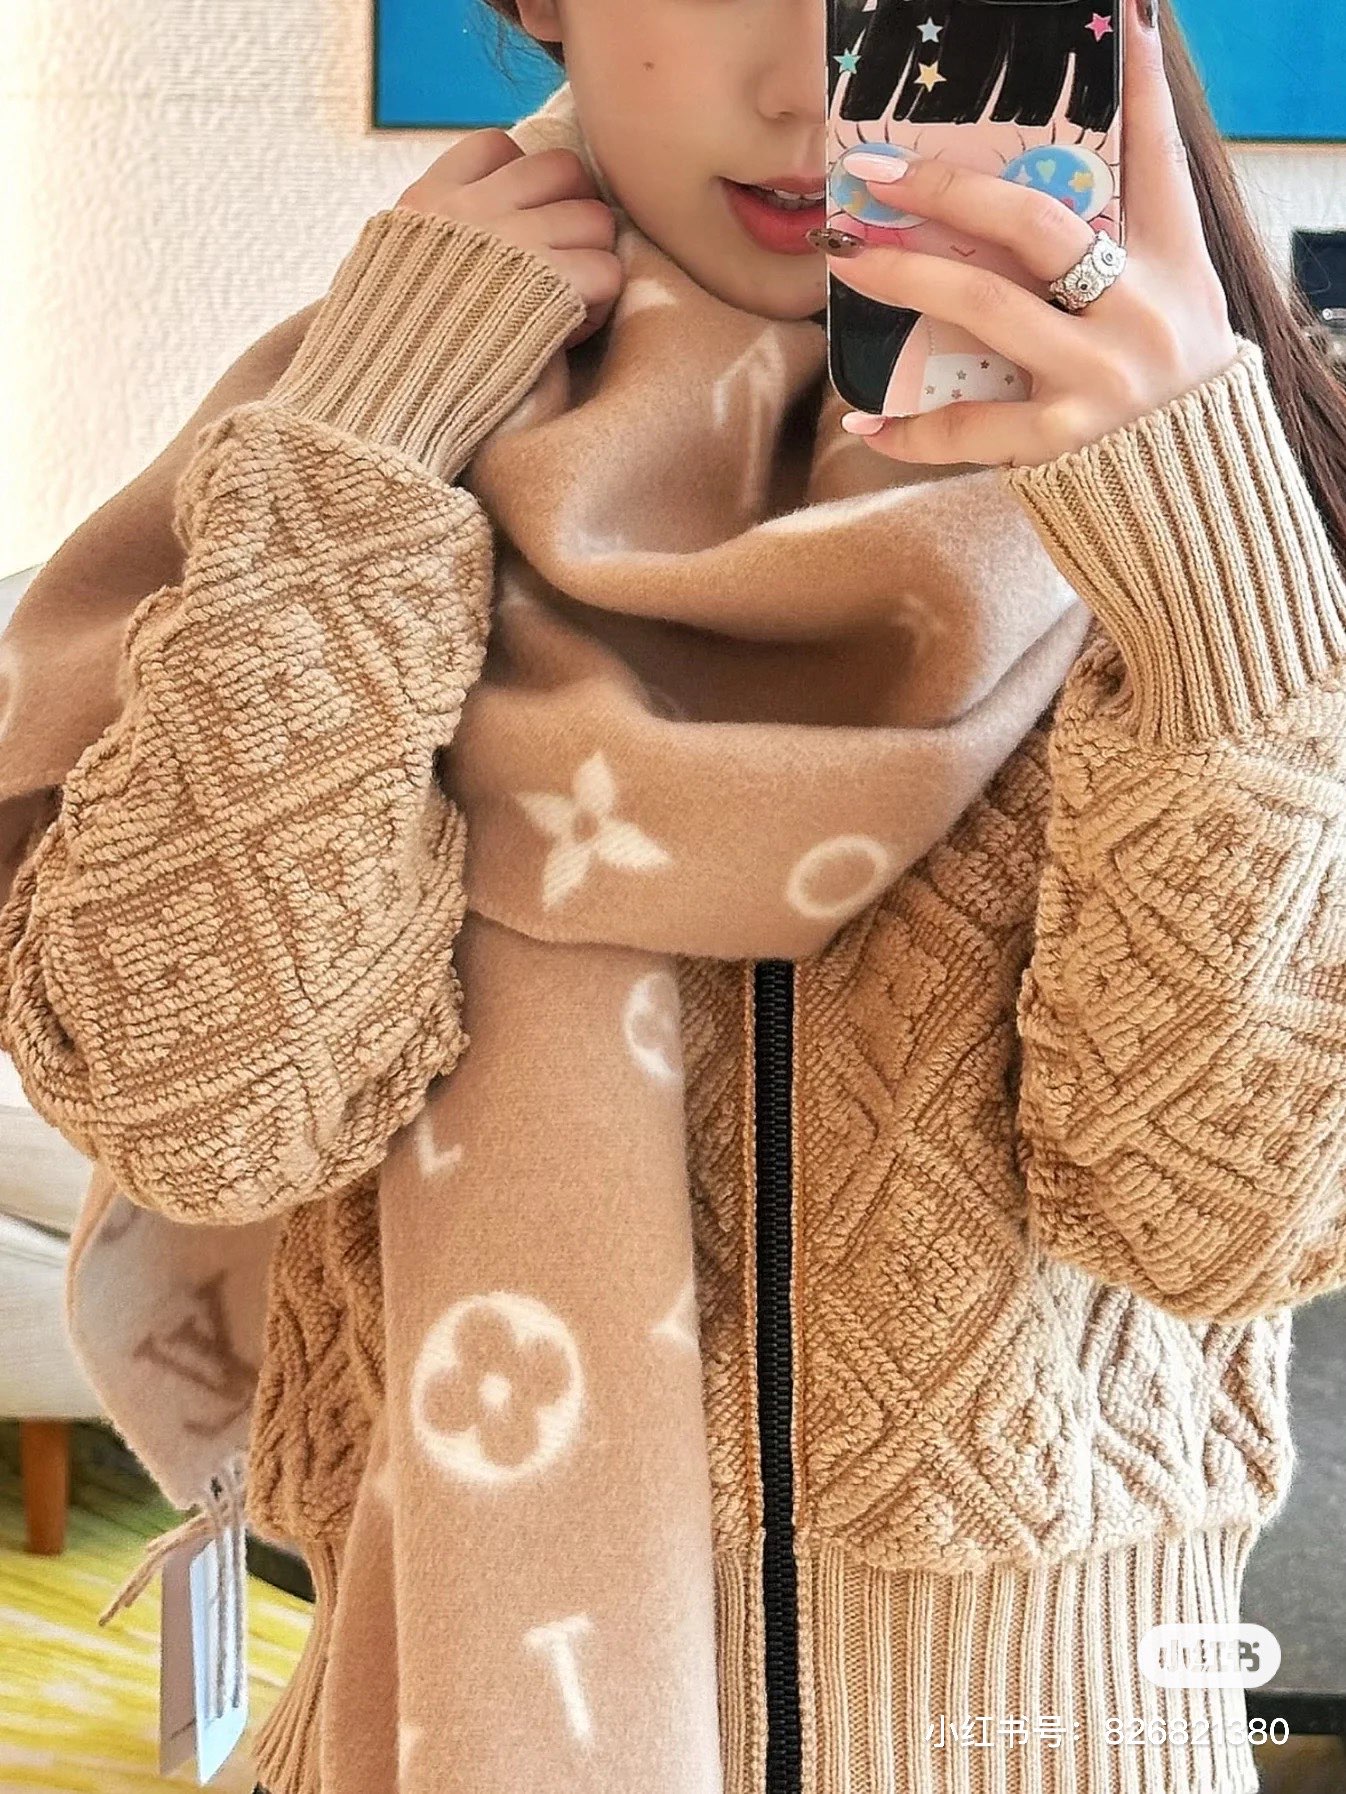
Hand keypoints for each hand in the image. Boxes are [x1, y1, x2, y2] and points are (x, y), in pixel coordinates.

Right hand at [395, 130, 622, 349]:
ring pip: (596, 219)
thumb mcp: (381, 274)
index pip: (499, 147)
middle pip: (563, 169)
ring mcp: (514, 243)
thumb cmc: (377, 358)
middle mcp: (474, 209)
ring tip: (566, 306)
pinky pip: (608, 272)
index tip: (514, 233)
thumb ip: (424, 243)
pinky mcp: (550, 287)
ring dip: (592, 262)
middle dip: (571, 214)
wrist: (381, 405)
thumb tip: (458, 239)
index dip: (522, 186)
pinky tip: (568, 334)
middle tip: (558, 267)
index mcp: (429, 201)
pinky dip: (599, 306)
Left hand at [824, 0, 1240, 467]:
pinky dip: (912, 429)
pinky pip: (968, 425)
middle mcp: (1138, 311)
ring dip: (905, 279)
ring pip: (983, 306)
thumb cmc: (1170, 396)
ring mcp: (1098, 375)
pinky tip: (867, 420)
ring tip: (848, 264)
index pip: (1158, 161)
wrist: (1199, 503)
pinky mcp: (1062, 441)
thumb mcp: (1176, 307)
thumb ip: (1127, 254)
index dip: (1142, 91)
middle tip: (877, 172)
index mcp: (1172, 266)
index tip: (1124, 24)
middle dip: (947, 190)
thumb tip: (1061, 198)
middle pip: (1033, 225)